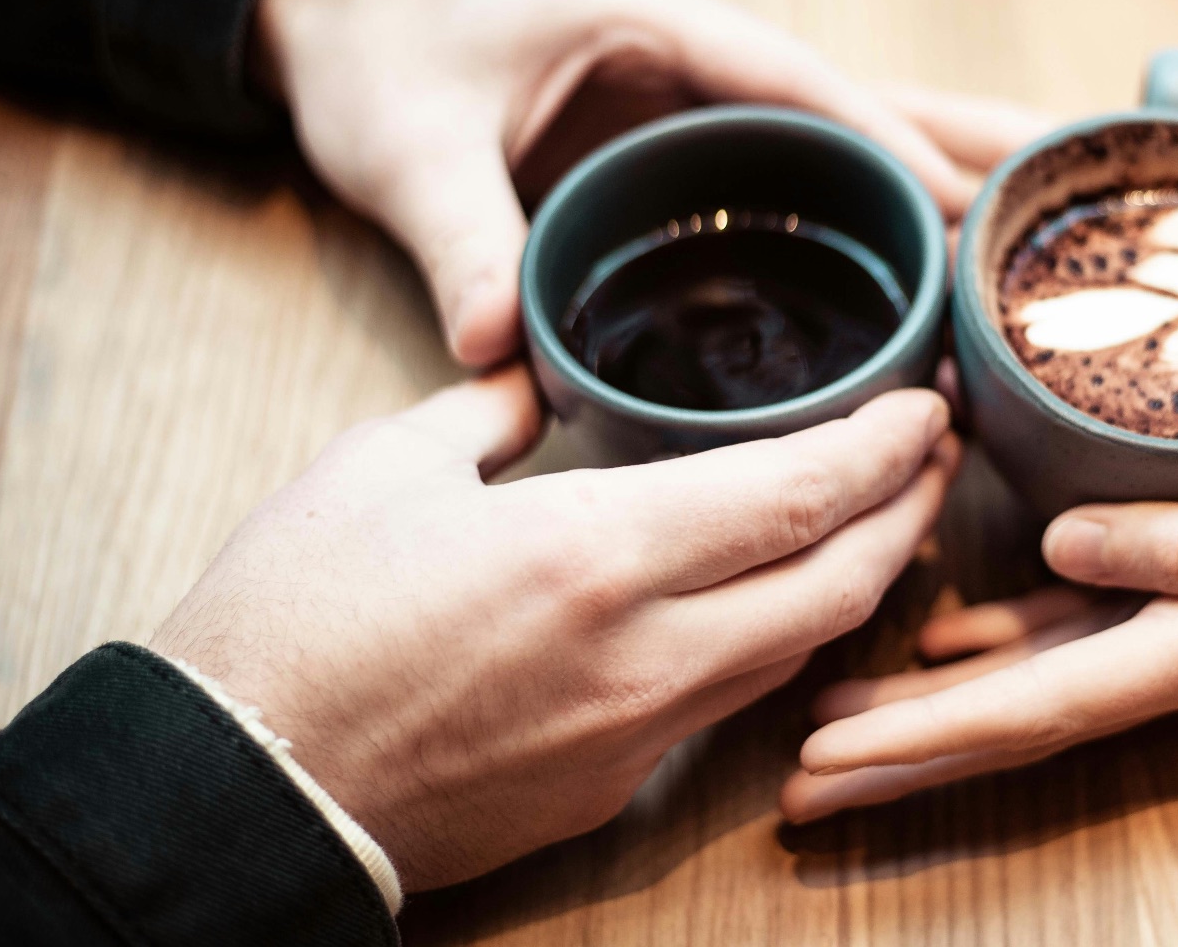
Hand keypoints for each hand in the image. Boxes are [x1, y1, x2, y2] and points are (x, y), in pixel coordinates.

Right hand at [151, 369, 958, 888]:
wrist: (240, 789)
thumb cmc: (292, 619)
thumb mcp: (382, 466)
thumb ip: (487, 413)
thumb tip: (533, 387)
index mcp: (595, 552)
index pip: (800, 494)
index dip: (886, 446)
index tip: (925, 402)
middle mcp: (645, 654)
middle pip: (843, 585)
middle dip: (912, 512)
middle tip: (937, 454)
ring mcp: (637, 735)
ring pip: (801, 652)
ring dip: (861, 581)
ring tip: (880, 516)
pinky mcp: (612, 789)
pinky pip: (731, 704)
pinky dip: (782, 641)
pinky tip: (776, 600)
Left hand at [254, 0, 975, 366]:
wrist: (342, 31)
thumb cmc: (378, 63)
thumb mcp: (408, 150)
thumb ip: (459, 240)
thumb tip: (495, 349)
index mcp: (647, 21)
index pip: (797, 81)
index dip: (886, 141)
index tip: (963, 204)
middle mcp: (689, 47)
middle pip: (847, 101)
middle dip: (944, 150)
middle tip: (1043, 203)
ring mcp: (689, 87)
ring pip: (830, 134)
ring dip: (912, 181)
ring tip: (1010, 238)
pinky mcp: (676, 132)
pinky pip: (784, 168)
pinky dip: (849, 209)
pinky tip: (899, 268)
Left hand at [779, 393, 1177, 821]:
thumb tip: (1054, 554)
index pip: (1025, 711)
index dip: (917, 740)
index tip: (820, 766)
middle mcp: (1174, 647)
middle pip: (1005, 716)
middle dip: (898, 750)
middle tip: (794, 781)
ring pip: (1027, 676)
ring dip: (931, 702)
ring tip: (839, 717)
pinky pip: (1074, 621)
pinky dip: (1001, 636)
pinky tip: (950, 627)